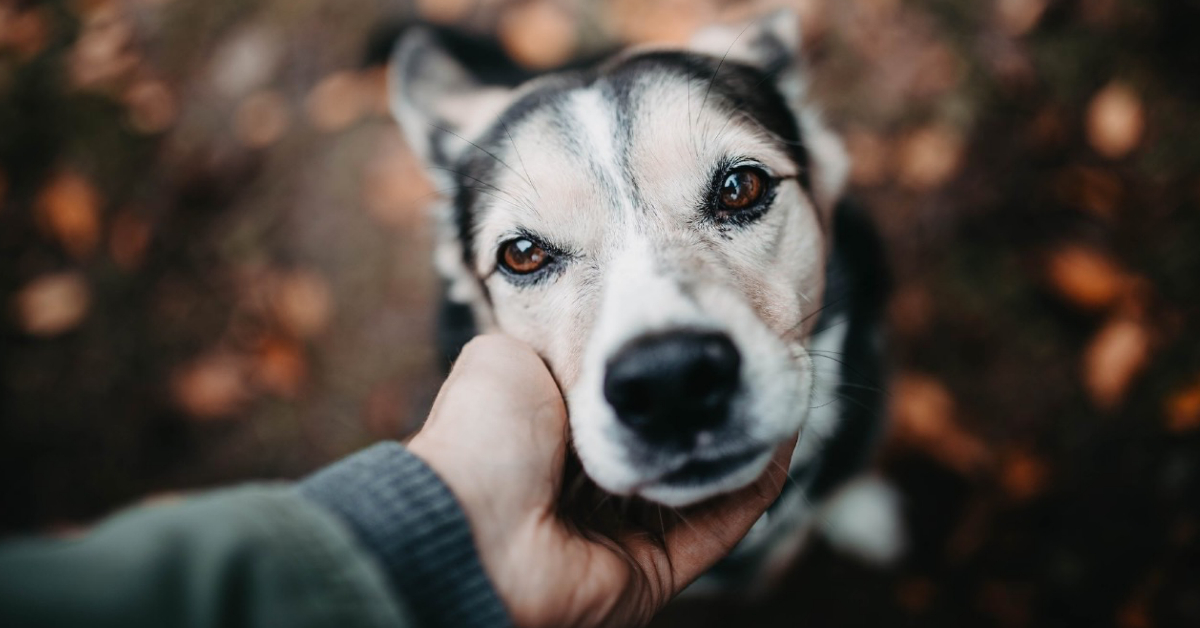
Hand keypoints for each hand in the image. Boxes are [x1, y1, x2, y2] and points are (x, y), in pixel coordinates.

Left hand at [408, 335, 792, 627]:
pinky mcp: (658, 571)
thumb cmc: (483, 435)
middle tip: (747, 354)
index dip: (661, 370)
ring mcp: (625, 534)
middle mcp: (589, 490)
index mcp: (551, 440)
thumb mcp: (506, 354)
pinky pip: (722, 525)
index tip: (700, 327)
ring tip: (774, 380)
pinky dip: (754, 480)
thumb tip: (597, 335)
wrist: (471, 524)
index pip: (622, 405)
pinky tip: (780, 428)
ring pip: (703, 483)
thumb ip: (555, 340)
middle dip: (704, 403)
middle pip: (666, 444)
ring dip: (738, 434)